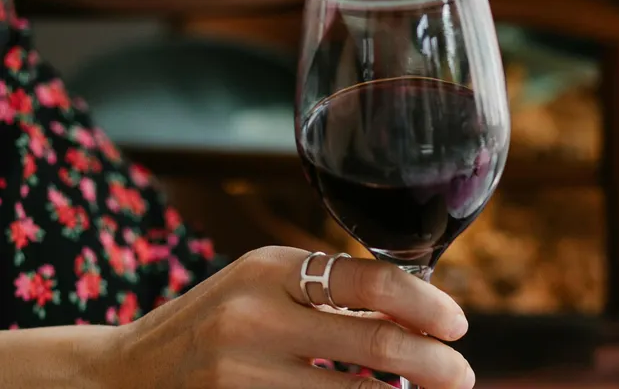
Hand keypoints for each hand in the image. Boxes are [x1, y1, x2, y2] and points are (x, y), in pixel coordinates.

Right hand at [110, 246, 473, 388]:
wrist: (127, 374)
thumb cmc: (216, 322)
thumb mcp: (267, 286)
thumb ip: (332, 293)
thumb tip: (419, 315)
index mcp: (271, 269)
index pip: (372, 283)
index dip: (428, 305)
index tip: (458, 325)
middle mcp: (255, 318)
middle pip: (376, 346)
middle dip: (435, 366)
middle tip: (462, 377)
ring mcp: (242, 376)